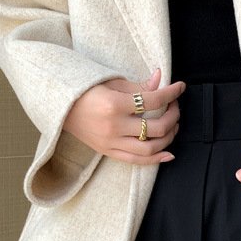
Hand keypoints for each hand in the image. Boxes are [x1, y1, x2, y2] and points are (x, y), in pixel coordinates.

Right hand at [62, 67, 185, 164]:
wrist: (60, 106)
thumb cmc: (85, 90)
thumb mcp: (111, 82)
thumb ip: (139, 85)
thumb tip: (161, 79)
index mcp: (114, 104)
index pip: (153, 100)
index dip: (172, 93)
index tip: (181, 87)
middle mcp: (114, 126)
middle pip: (156, 127)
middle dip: (174, 116)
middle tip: (176, 106)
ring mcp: (111, 142)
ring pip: (150, 148)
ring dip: (169, 137)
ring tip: (173, 125)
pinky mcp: (108, 152)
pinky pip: (136, 160)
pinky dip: (156, 159)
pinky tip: (169, 153)